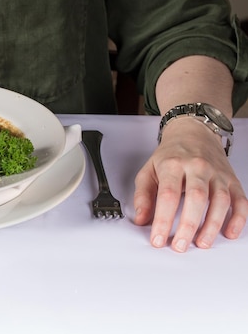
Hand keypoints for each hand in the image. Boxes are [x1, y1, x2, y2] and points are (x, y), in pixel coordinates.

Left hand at [133, 118, 247, 251]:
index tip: (157, 239)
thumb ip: (143, 195)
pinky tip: (229, 233)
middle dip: (188, 225)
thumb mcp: (148, 170)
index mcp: (172, 164)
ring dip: (212, 225)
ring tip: (201, 244)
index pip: (167, 195)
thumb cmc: (170, 155)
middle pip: (196, 198)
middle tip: (180, 246)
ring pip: (220, 201)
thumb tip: (141, 219)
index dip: (162, 220)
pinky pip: (240, 200)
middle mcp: (197, 167)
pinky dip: (237, 219)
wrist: (193, 133)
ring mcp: (217, 173)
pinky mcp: (232, 180)